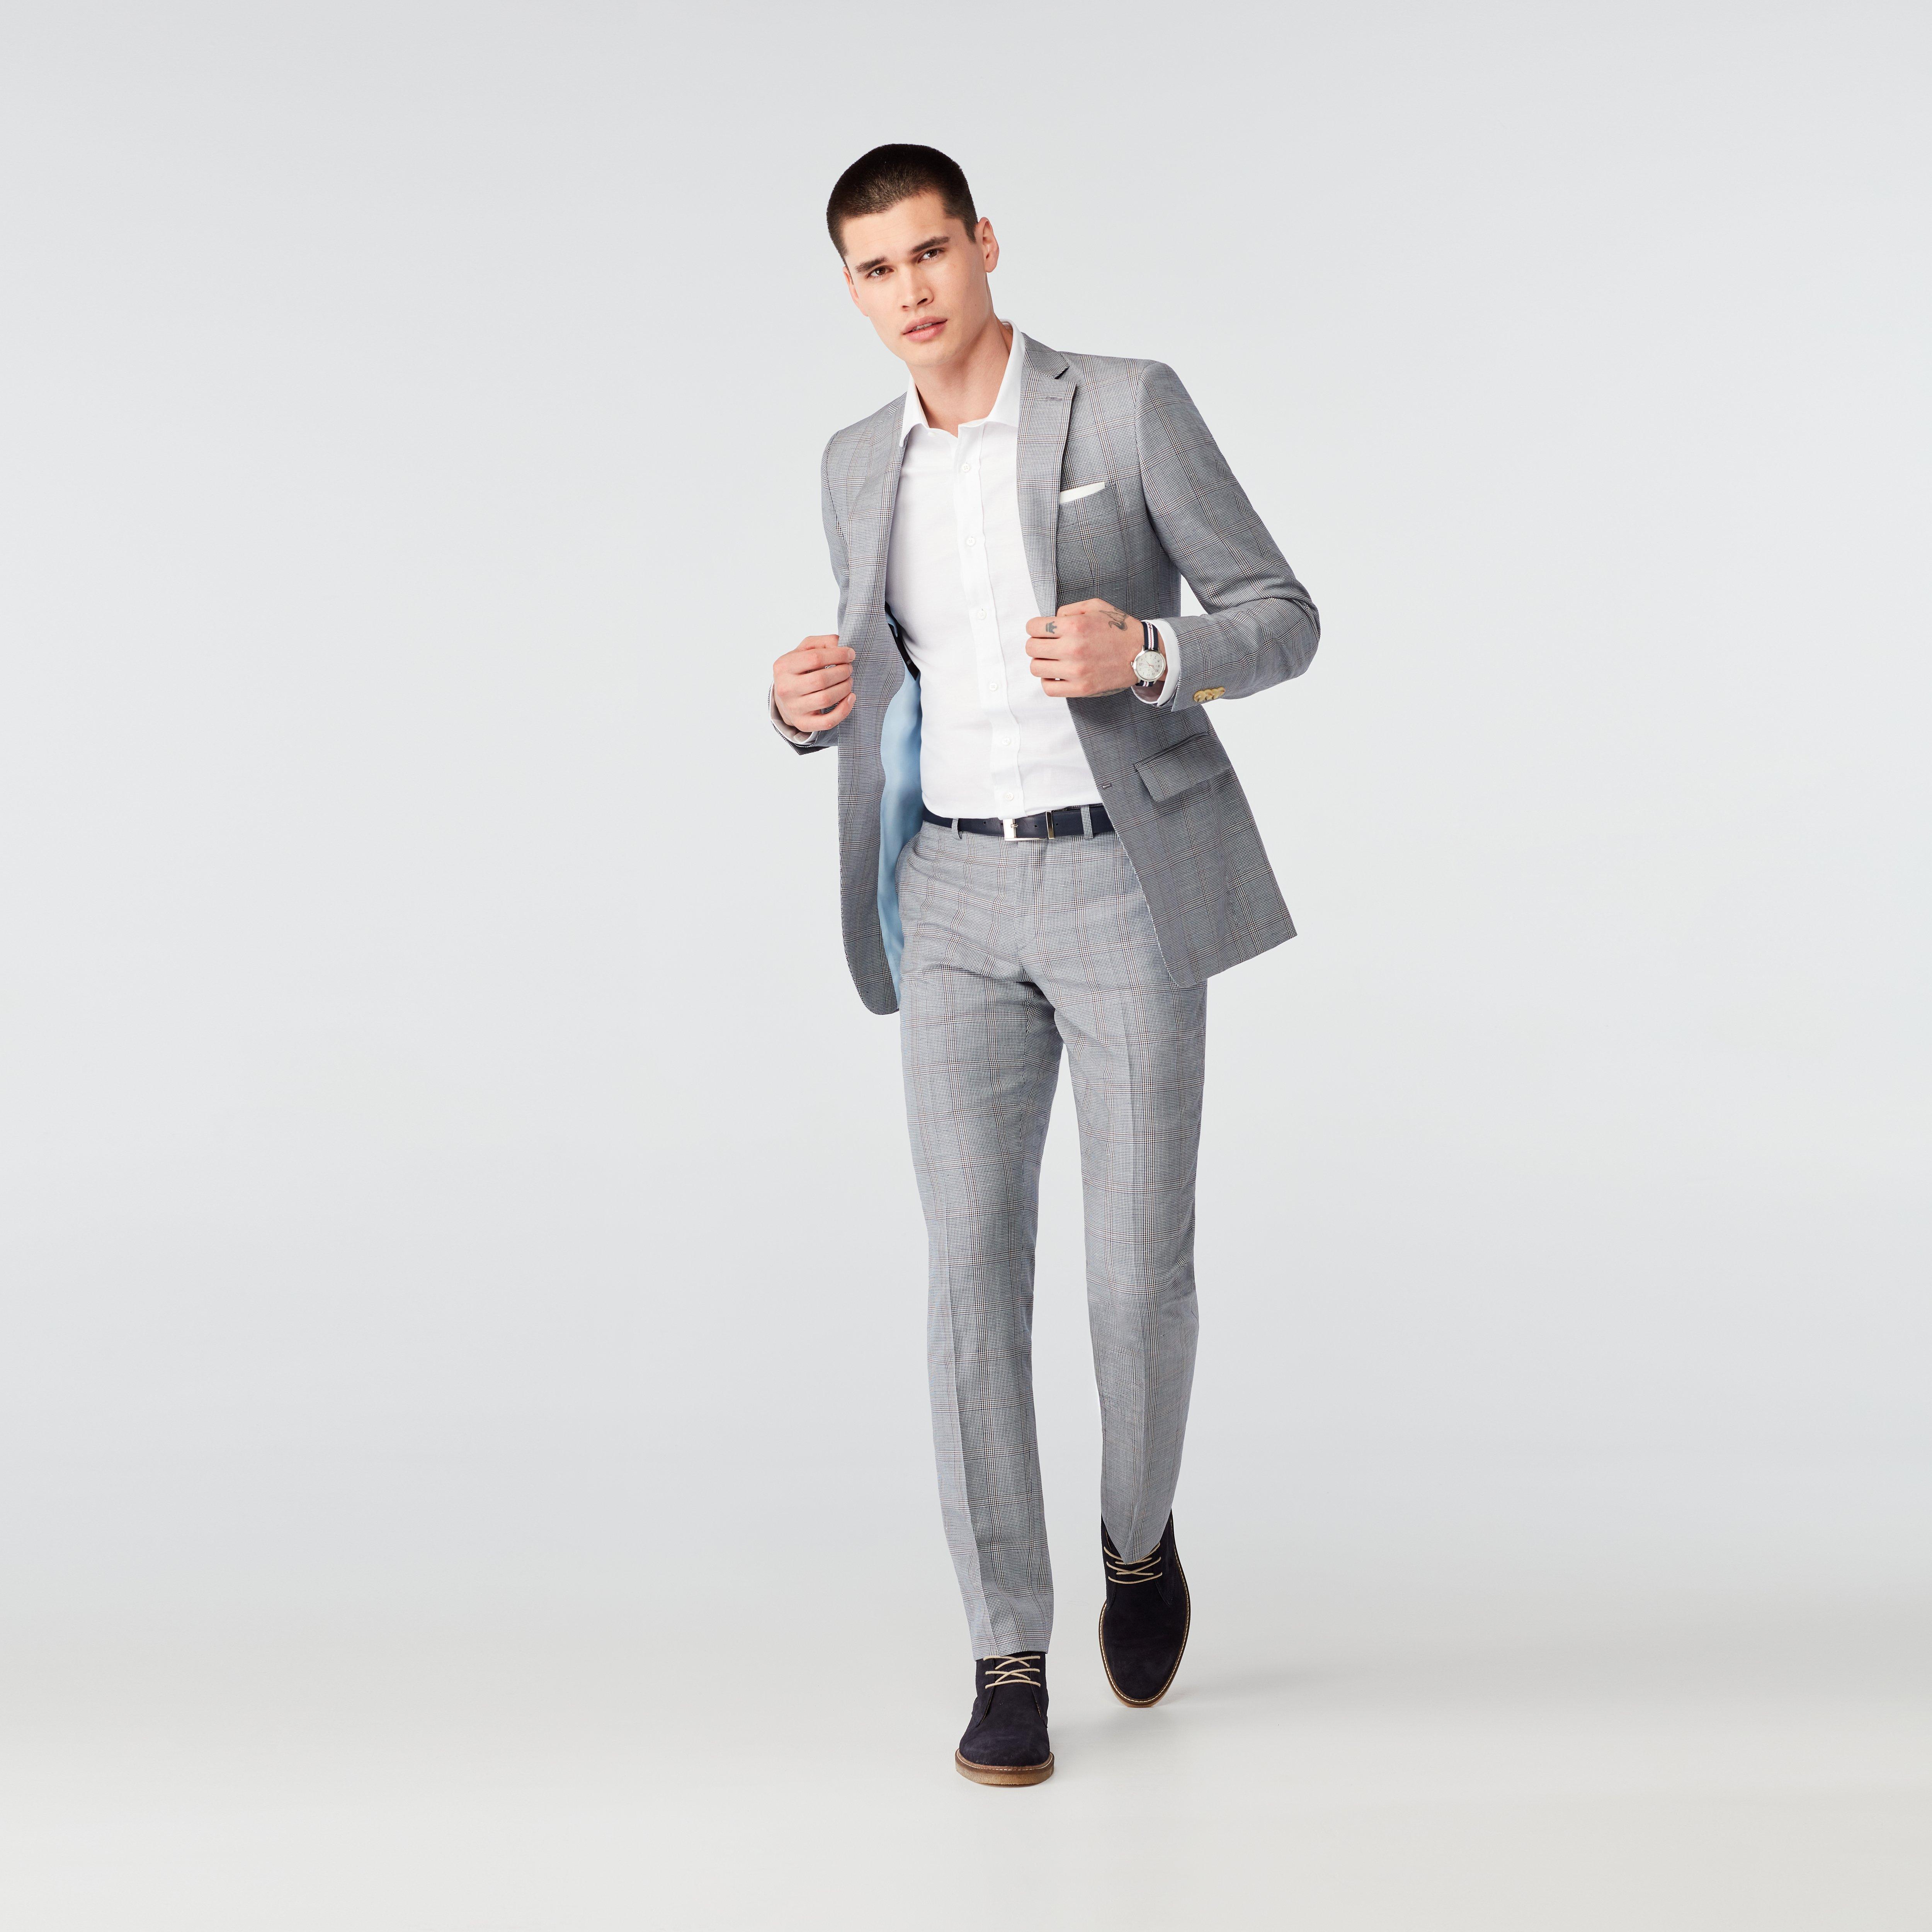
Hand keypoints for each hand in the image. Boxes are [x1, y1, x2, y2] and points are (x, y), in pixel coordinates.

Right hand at [773, 635, 855, 731]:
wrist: (784, 698)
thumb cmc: (798, 671)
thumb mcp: (804, 651)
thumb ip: (822, 642)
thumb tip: (841, 645)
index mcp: (783, 666)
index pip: (815, 658)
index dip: (838, 655)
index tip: (850, 654)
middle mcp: (785, 688)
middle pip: (821, 679)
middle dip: (842, 672)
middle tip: (849, 669)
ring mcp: (793, 708)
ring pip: (826, 699)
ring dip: (845, 688)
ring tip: (848, 681)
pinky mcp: (803, 723)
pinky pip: (828, 721)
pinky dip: (844, 710)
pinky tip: (850, 698)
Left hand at [1024, 600, 1142, 697]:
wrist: (1143, 653)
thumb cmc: (1120, 629)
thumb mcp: (1096, 606)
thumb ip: (1069, 609)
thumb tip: (1051, 619)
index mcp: (1074, 625)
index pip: (1033, 627)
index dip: (1036, 627)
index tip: (1043, 630)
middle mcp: (1073, 648)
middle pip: (1031, 648)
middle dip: (1037, 643)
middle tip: (1048, 644)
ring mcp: (1076, 671)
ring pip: (1036, 668)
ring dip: (1041, 662)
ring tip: (1053, 659)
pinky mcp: (1081, 688)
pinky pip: (1049, 688)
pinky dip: (1048, 681)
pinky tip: (1057, 674)